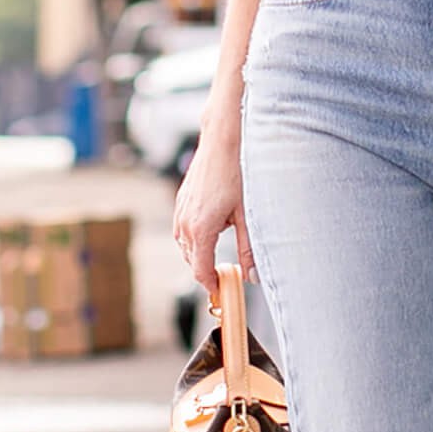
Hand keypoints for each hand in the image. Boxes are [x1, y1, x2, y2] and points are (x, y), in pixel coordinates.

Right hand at [172, 118, 256, 303]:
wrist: (223, 140)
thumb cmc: (238, 172)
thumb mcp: (248, 215)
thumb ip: (248, 248)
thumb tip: (252, 275)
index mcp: (200, 230)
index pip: (200, 270)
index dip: (211, 284)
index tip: (221, 291)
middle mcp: (184, 222)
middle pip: (191, 260)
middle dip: (206, 270)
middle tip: (226, 276)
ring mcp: (180, 210)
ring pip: (185, 244)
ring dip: (199, 254)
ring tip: (220, 255)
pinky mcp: (182, 200)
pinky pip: (183, 228)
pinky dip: (194, 238)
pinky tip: (212, 231)